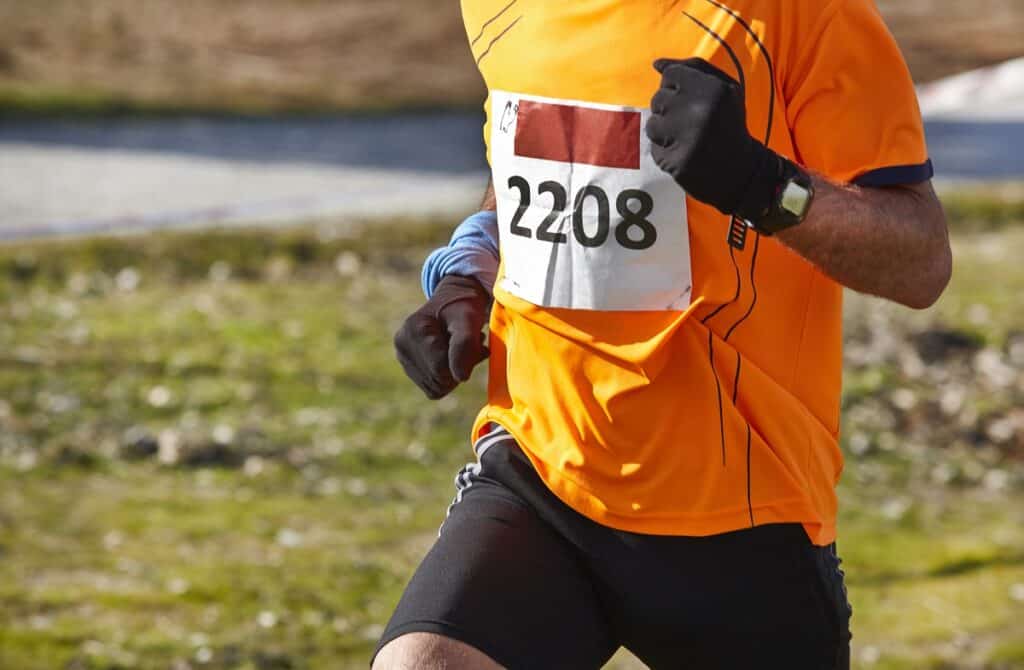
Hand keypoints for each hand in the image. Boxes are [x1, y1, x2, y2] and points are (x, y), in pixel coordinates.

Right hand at [394, 275, 489, 398]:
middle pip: (439, 380)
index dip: (466, 360)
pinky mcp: (410, 368)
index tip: (477, 339)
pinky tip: (452, 357)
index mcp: (413, 329)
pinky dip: (448, 377)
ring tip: (460, 348)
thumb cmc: (464, 307)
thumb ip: (465, 344)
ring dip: (456, 372)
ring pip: (437, 388)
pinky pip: (434, 390)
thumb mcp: (469, 318)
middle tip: (472, 344)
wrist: (455, 301)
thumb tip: (461, 378)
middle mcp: (402, 345)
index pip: (441, 368)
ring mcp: (403, 358)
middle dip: (461, 366)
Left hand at [646, 58, 784, 221]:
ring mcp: (688, 139)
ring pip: (652, 124)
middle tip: (692, 123)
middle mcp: (700, 112)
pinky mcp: (677, 163)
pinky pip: (655, 149)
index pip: (670, 74)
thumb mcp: (725, 88)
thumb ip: (693, 69)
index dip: (676, 87)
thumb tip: (657, 63)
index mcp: (714, 89)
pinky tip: (685, 154)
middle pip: (658, 98)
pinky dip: (666, 152)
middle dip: (669, 110)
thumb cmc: (729, 123)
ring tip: (687, 138)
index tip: (691, 100)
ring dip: (664, 132)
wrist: (742, 170)